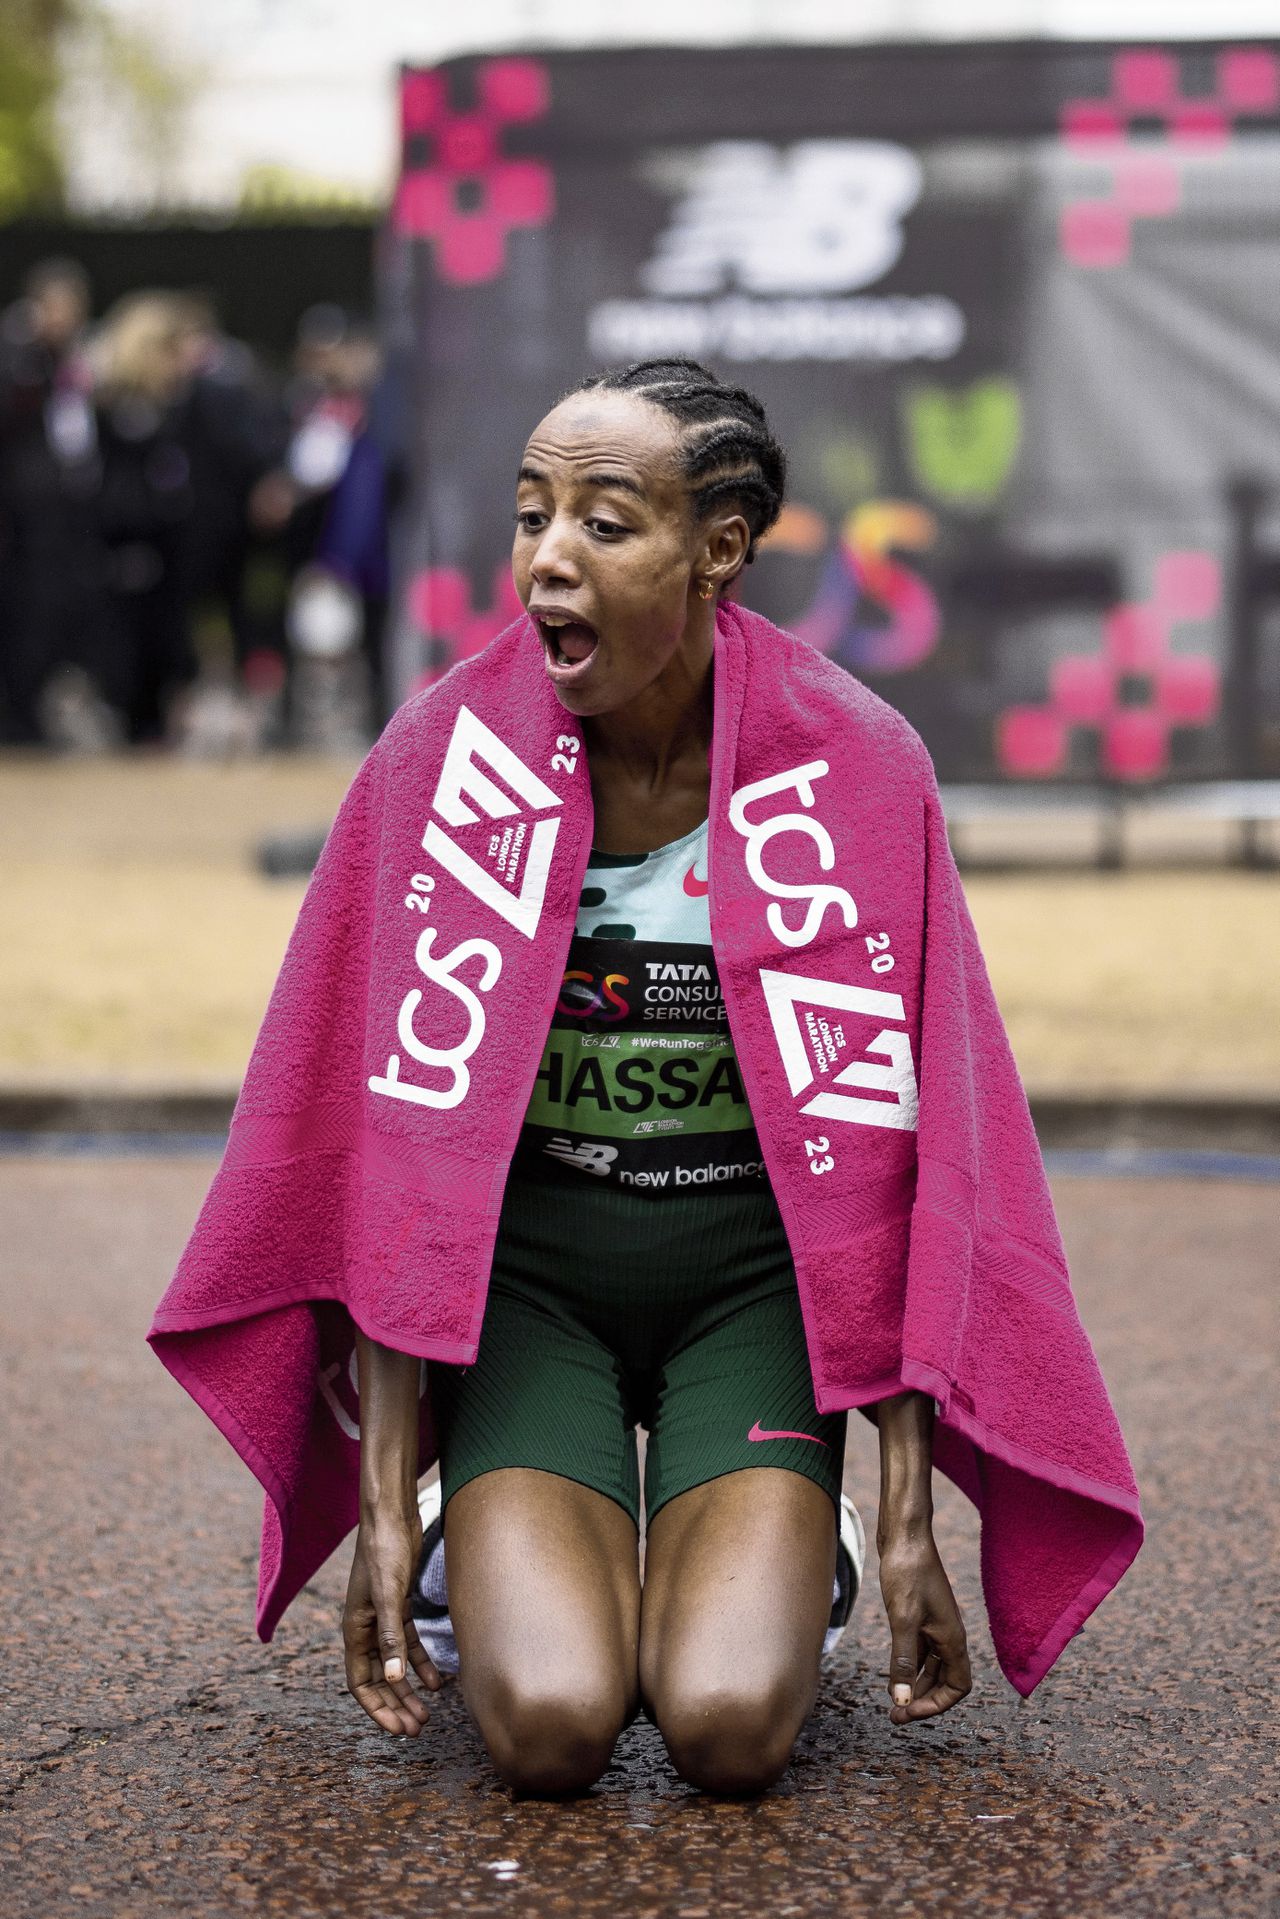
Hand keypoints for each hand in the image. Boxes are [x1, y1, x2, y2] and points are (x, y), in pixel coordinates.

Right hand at [342, 1509, 442, 1735]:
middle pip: (378, 1679)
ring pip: (394, 1664)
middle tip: (416, 1729)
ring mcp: (382, 1616)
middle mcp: (365, 1627)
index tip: (397, 1730)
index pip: (360, 1683)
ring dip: (408, 1689)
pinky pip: (408, 1643)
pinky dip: (420, 1662)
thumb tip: (393, 1679)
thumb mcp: (389, 1595)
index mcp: (354, 1629)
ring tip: (427, 1714)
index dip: (377, 1709)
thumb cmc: (385, 1550)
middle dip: (395, 1705)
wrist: (393, 1514)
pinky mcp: (399, 1604)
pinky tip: (436, 1680)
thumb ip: (391, 1637)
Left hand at [877, 1525, 971, 1724]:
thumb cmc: (907, 1573)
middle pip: (944, 1681)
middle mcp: (948, 1635)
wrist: (904, 1536)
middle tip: (896, 1717)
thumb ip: (902, 1661)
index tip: (909, 1711)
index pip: (958, 1686)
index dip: (937, 1704)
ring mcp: (934, 1625)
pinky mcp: (920, 1616)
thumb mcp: (902, 1619)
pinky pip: (919, 1652)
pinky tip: (890, 1675)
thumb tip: (900, 1701)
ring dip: (914, 1686)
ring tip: (892, 1703)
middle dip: (922, 1701)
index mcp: (952, 1638)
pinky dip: (908, 1667)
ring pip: (930, 1668)